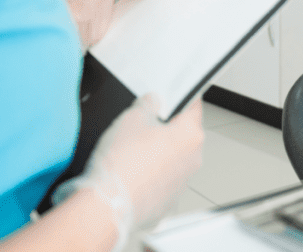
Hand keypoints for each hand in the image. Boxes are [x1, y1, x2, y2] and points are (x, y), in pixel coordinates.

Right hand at [53, 96, 204, 247]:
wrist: (108, 206)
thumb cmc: (122, 164)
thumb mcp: (132, 118)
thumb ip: (148, 104)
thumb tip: (152, 102)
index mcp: (190, 135)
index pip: (194, 107)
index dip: (182, 98)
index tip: (174, 97)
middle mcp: (193, 159)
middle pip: (184, 134)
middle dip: (166, 128)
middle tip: (143, 126)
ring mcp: (182, 183)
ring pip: (174, 158)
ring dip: (159, 153)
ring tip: (133, 152)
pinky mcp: (168, 201)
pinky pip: (162, 180)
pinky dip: (151, 175)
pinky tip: (132, 173)